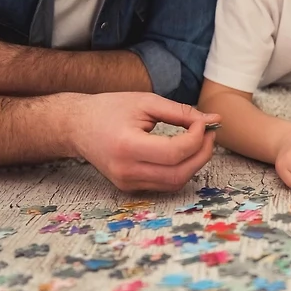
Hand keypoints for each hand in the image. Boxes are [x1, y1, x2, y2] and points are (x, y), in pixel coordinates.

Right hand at [66, 92, 220, 192]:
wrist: (77, 126)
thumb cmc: (110, 109)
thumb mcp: (146, 102)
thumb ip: (181, 112)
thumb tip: (213, 120)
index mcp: (127, 146)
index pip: (175, 152)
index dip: (197, 138)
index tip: (203, 123)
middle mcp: (126, 170)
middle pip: (178, 173)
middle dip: (202, 154)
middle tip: (209, 134)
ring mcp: (126, 183)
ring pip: (175, 182)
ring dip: (194, 163)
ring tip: (199, 141)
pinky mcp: (129, 187)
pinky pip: (164, 184)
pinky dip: (180, 169)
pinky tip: (184, 152)